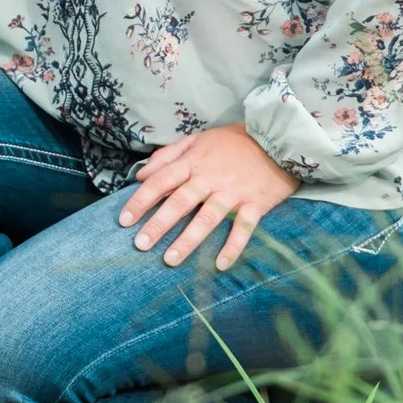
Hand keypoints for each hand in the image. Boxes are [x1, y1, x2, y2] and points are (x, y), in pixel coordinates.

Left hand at [119, 125, 301, 269]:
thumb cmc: (234, 141)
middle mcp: (210, 177)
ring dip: (189, 240)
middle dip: (158, 224)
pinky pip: (243, 228)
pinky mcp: (256, 203)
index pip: (161, 181)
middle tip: (140, 245)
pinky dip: (233, 246)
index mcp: (194, 161)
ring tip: (170, 259)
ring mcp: (234, 191)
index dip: (141, 200)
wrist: (279, 138)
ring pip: (208, 217)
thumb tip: (140, 174)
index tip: (124, 220)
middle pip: (180, 202)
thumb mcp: (198, 139)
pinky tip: (220, 264)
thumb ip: (168, 155)